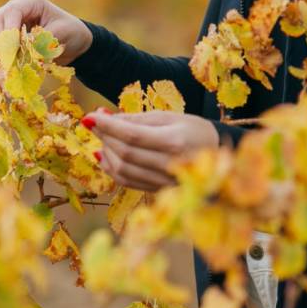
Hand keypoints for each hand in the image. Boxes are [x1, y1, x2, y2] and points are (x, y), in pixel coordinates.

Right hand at [0, 0, 92, 65]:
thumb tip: (24, 46)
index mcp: (32, 1)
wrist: (74, 43)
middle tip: (13, 58)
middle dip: (2, 40)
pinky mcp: (7, 36)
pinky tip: (17, 61)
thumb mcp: (62, 33)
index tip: (14, 47)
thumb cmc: (71, 32)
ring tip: (19, 59)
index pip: (12, 11)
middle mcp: (17, 8)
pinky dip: (4, 55)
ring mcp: (9, 22)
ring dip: (3, 49)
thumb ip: (43, 38)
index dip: (9, 29)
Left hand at [84, 109, 219, 191]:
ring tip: (103, 137)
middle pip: (125, 153)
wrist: (216, 154)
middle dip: (104, 137)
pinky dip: (112, 168)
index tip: (90, 117)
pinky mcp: (157, 190)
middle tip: (94, 123)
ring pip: (122, 170)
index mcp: (174, 141)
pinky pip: (127, 181)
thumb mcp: (168, 117)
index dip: (108, 126)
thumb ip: (136, 119)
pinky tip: (105, 155)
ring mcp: (163, 181)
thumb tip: (104, 117)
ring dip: (106, 153)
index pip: (132, 135)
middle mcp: (168, 164)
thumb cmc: (193, 129)